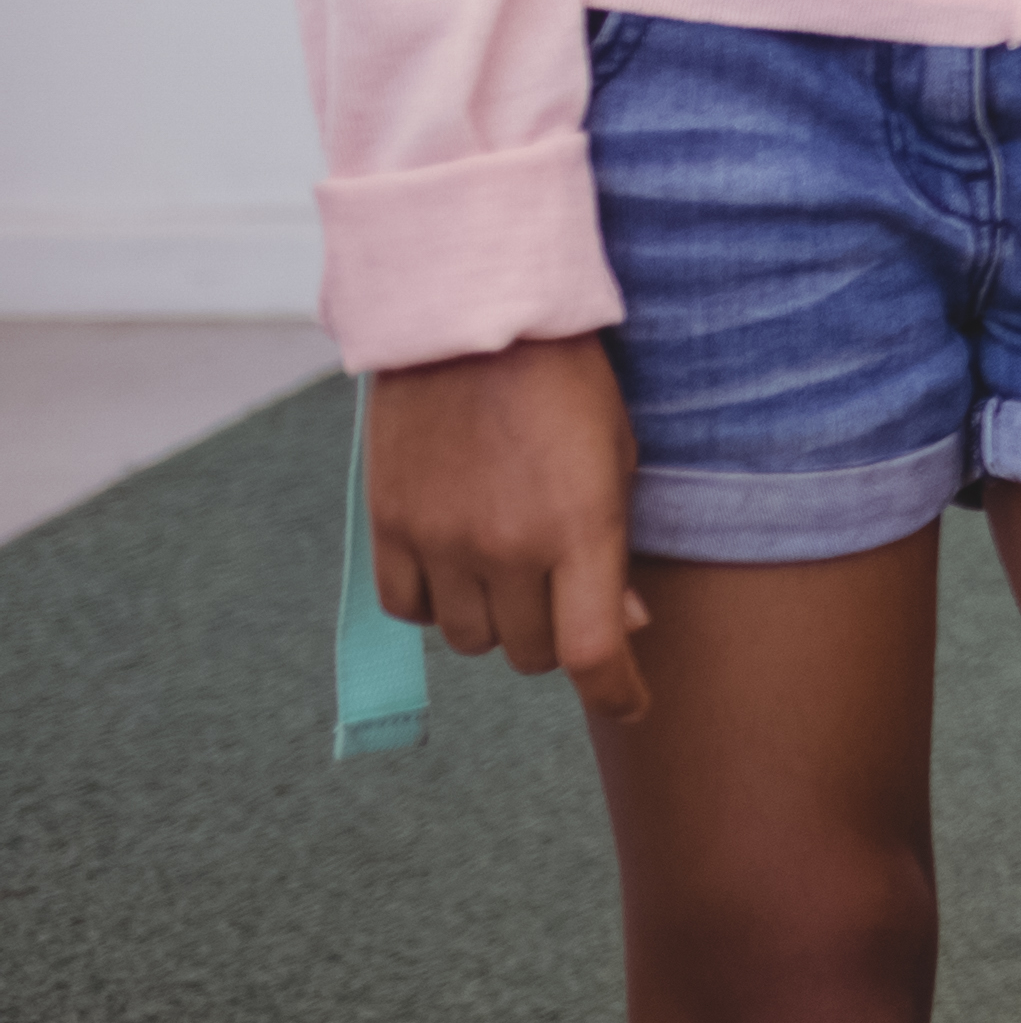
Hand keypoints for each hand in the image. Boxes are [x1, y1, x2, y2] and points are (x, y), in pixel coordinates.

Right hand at [363, 335, 651, 725]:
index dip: (615, 692)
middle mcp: (505, 548)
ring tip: (510, 569)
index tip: (630, 705)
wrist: (472, 318)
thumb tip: (623, 626)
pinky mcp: (389, 524)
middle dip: (557, 638)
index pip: (591, 652)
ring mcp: (441, 540)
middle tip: (565, 595)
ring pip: (469, 639)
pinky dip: (435, 603)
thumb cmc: (566, 383)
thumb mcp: (617, 456)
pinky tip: (455, 567)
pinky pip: (407, 608)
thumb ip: (614, 549)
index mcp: (577, 529)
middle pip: (531, 653)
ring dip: (496, 620)